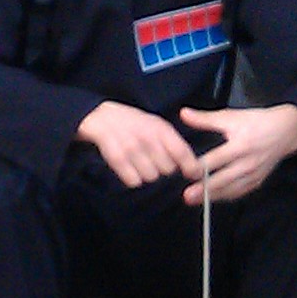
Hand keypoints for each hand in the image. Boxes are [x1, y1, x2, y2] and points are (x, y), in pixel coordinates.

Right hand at [77, 100, 203, 191]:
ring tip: (139, 164)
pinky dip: (132, 178)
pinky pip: (133, 181)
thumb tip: (195, 169)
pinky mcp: (115, 157)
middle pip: (168, 170)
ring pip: (151, 177)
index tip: (191, 175)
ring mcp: (131, 147)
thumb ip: (175, 145)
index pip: (182, 152)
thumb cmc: (134, 124)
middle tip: (153, 162)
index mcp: (160, 128)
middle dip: (163, 169)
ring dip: (146, 175)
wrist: (101, 117)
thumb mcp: (157, 126)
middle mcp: (147, 137)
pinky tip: (128, 168)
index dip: (190, 167)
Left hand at [178, 105, 296, 205]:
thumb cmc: (256, 122)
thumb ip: (205, 119)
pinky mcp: (258, 180)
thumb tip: (183, 114)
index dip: (200, 167)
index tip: (185, 172)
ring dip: (213, 196)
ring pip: (231, 189)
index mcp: (240, 145)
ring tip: (195, 201)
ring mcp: (254, 174)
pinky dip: (226, 196)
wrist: (286, 131)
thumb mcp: (231, 116)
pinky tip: (212, 199)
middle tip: (187, 196)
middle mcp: (248, 163)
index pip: (216, 159)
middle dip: (205, 189)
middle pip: (223, 179)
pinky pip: (240, 192)